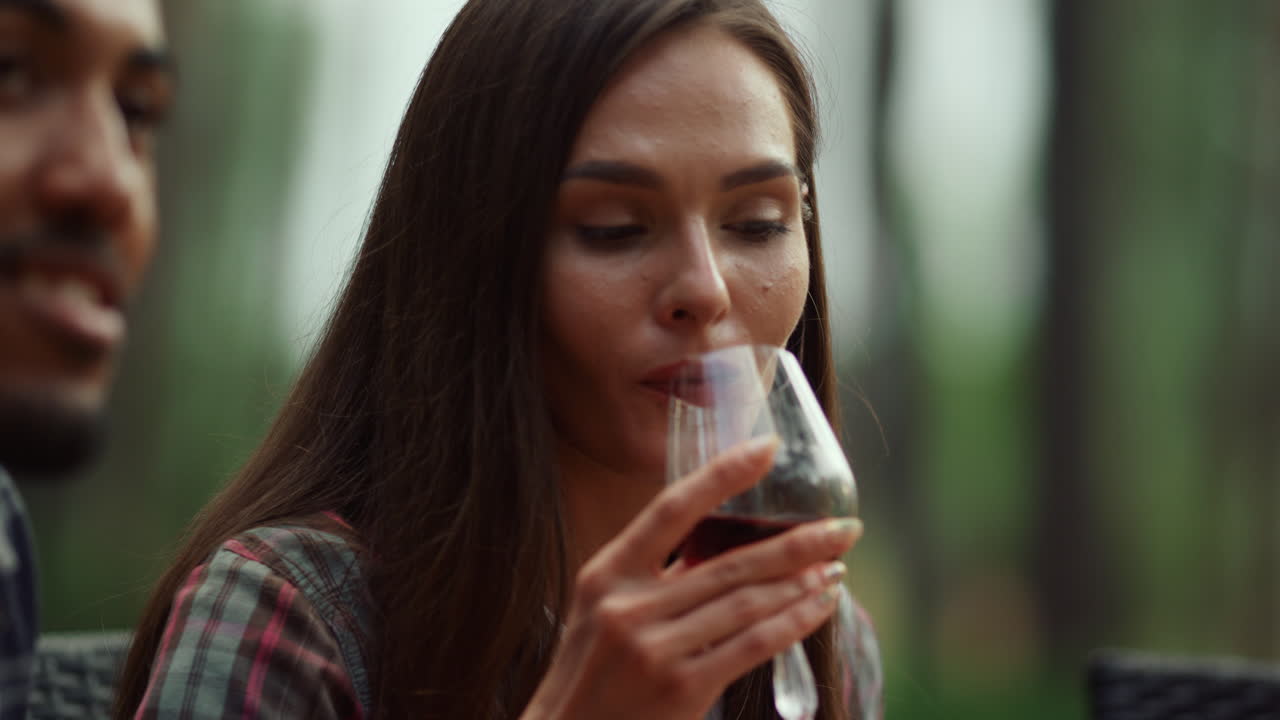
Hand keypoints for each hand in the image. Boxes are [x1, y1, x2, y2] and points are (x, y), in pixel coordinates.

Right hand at [522, 436, 863, 719]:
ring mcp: (655, 649)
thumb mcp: (602, 611)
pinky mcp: (681, 688)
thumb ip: (651, 577)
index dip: (721, 476)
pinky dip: (793, 622)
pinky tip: (817, 606)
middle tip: (843, 527)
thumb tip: (721, 545)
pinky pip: (752, 645)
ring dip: (801, 582)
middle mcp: (628, 606)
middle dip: (796, 542)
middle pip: (728, 561)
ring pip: (747, 603)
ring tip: (835, 566)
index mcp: (606, 573)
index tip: (766, 448)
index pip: (671, 509)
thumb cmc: (591, 673)